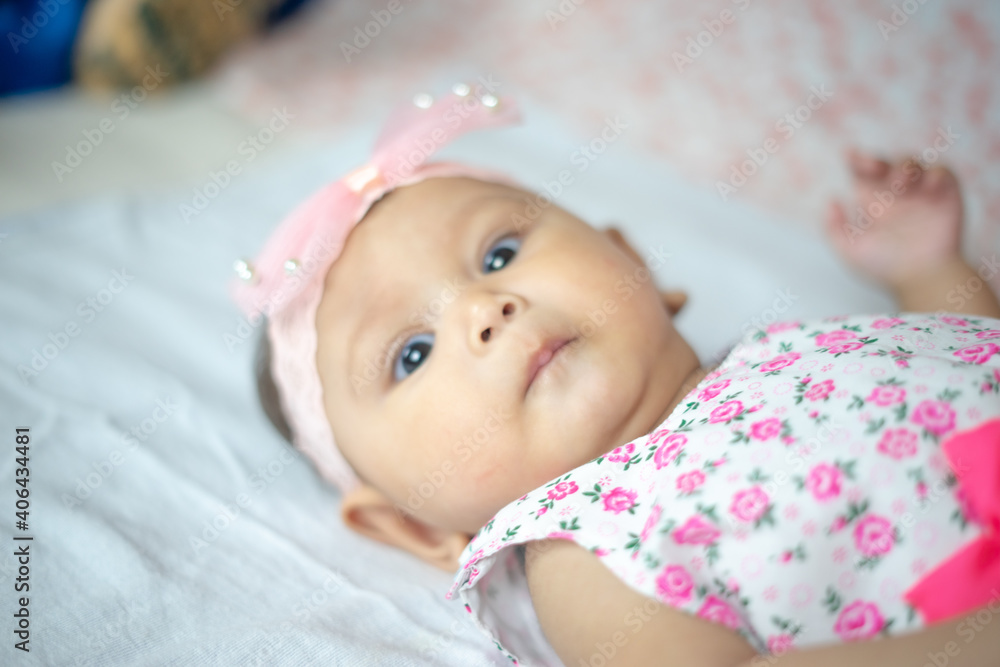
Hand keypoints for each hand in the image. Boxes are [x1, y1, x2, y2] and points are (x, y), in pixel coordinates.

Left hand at [823, 149, 963, 293]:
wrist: (922, 277)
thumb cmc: (886, 268)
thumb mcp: (850, 250)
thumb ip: (833, 228)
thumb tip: (831, 199)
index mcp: (874, 204)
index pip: (863, 175)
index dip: (856, 161)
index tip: (848, 157)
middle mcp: (896, 195)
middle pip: (884, 164)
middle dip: (874, 160)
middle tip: (870, 167)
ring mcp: (921, 193)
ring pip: (910, 163)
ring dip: (903, 167)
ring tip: (900, 184)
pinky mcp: (945, 194)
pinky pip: (941, 172)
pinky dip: (935, 173)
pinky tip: (927, 186)